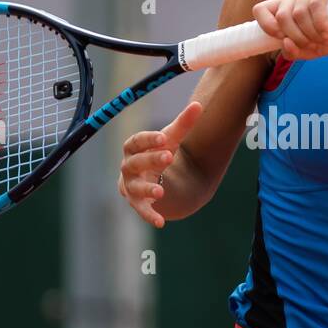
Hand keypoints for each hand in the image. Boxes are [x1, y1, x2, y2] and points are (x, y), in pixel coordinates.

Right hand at [117, 100, 202, 227]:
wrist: (156, 175)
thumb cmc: (160, 152)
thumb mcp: (172, 139)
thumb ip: (184, 123)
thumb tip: (198, 105)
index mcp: (134, 148)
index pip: (136, 141)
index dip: (148, 139)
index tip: (163, 137)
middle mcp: (129, 166)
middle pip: (135, 163)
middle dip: (151, 160)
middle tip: (169, 157)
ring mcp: (131, 185)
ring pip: (134, 187)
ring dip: (147, 189)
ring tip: (161, 191)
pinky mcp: (137, 202)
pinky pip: (140, 210)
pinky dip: (149, 215)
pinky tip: (160, 222)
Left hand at [252, 0, 327, 59]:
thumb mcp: (314, 49)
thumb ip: (296, 52)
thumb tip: (284, 44)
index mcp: (287, 5)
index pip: (260, 10)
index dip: (267, 27)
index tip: (283, 40)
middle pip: (281, 16)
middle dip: (297, 37)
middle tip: (314, 44)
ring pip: (297, 13)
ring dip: (311, 33)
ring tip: (325, 38)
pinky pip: (314, 4)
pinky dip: (320, 23)